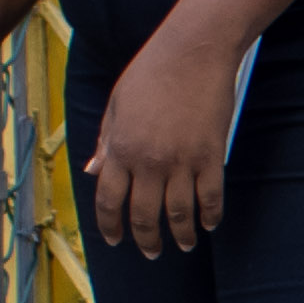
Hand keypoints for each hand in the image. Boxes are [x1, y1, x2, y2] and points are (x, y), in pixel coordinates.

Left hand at [81, 28, 244, 256]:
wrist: (194, 51)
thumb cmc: (151, 71)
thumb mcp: (117, 105)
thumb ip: (106, 141)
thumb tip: (92, 171)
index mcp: (121, 148)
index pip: (109, 200)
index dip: (110, 225)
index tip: (115, 239)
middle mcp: (149, 161)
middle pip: (144, 215)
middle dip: (146, 239)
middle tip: (151, 251)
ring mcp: (182, 162)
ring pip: (179, 214)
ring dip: (181, 236)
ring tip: (183, 244)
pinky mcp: (211, 157)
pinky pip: (210, 198)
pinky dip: (210, 216)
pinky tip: (208, 225)